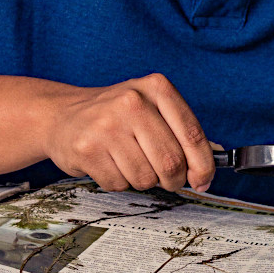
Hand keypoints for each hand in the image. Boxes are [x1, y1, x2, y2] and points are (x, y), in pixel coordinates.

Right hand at [41, 73, 213, 193]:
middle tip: (166, 179)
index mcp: (156, 87)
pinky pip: (119, 184)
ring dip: (143, 180)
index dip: (203, 165)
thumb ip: (181, 131)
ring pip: (146, 178)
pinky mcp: (87, 148)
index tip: (203, 180)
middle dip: (173, 180)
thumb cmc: (116, 115)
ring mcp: (107, 124)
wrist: (62, 114)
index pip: (192, 133)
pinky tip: (108, 163)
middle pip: (171, 161)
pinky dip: (118, 182)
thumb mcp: (151, 107)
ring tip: (128, 161)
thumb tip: (211, 164)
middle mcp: (132, 101)